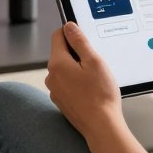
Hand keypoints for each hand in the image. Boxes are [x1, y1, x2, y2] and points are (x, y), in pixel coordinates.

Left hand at [45, 22, 122, 140]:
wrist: (101, 127)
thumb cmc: (100, 95)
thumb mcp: (94, 61)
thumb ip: (79, 41)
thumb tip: (69, 26)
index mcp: (57, 63)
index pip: (58, 36)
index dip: (71, 32)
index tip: (85, 37)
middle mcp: (51, 76)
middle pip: (61, 53)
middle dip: (77, 53)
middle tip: (95, 62)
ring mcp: (55, 90)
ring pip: (65, 69)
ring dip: (77, 69)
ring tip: (95, 79)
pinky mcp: (61, 101)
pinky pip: (67, 84)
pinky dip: (77, 83)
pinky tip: (91, 91)